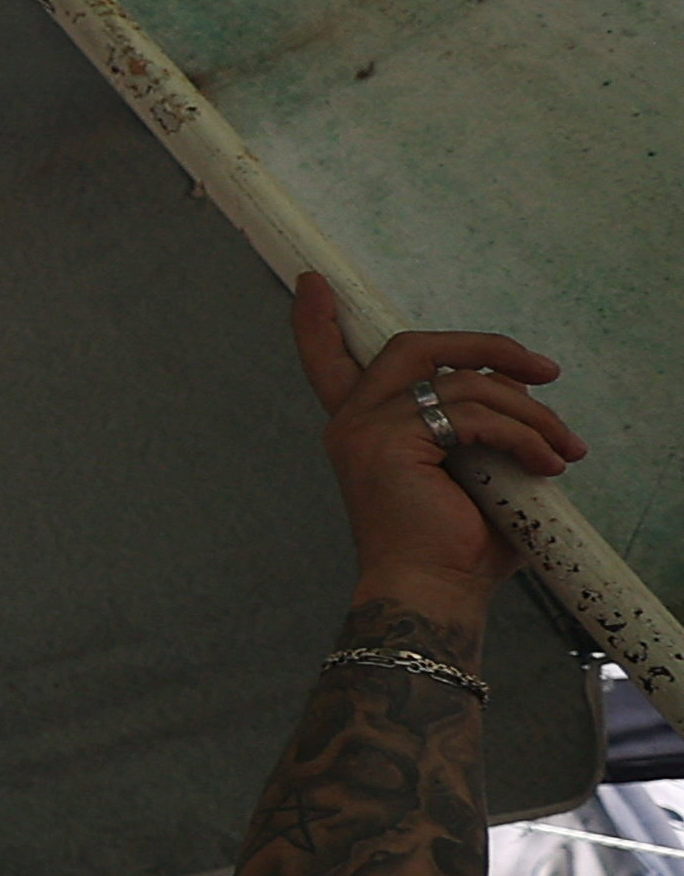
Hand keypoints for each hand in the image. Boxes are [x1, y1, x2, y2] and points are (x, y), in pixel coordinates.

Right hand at [289, 278, 574, 628]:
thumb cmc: (454, 545)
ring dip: (530, 412)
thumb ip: (476, 425)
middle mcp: (352, 423)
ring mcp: (366, 429)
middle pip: (415, 347)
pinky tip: (547, 464)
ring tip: (562, 449)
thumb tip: (516, 387)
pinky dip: (522, 435)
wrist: (433, 591)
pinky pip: (472, 415)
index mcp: (361, 431)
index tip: (312, 284)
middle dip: (488, 347)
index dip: (316, 324)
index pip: (328, 364)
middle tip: (544, 370)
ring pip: (462, 382)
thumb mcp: (469, 470)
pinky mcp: (390, 442)